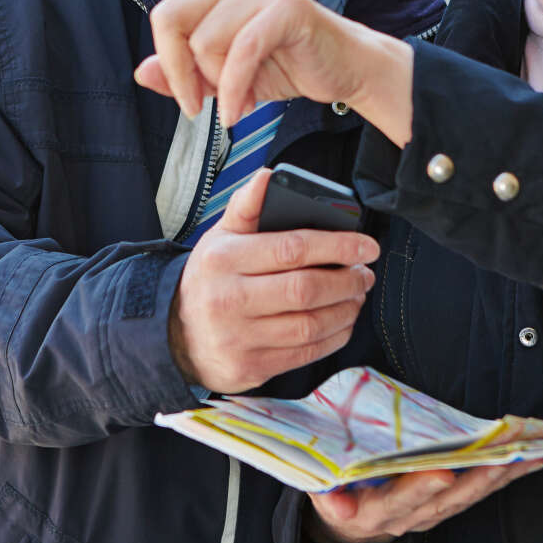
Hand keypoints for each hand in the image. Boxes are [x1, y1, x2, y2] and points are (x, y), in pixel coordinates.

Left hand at [98, 0, 413, 137]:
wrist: (341, 70)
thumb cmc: (281, 65)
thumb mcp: (222, 79)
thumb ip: (182, 76)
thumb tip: (142, 72)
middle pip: (168, 17)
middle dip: (177, 71)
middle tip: (197, 105)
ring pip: (203, 44)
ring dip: (216, 86)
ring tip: (239, 98)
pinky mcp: (283, 7)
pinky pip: (238, 55)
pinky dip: (235, 91)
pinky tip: (240, 112)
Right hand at [170, 170, 379, 392]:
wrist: (176, 334)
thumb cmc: (210, 278)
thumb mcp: (219, 237)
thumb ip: (247, 206)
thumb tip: (269, 176)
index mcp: (223, 259)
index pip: (291, 248)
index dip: (337, 246)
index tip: (366, 246)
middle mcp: (228, 299)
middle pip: (305, 289)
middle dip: (346, 280)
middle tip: (364, 273)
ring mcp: (238, 337)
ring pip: (310, 324)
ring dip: (345, 309)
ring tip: (356, 295)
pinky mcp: (250, 367)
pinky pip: (305, 353)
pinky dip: (334, 337)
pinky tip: (342, 322)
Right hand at [306, 454, 542, 542]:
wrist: (352, 522)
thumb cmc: (339, 495)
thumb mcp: (323, 493)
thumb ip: (329, 497)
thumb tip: (337, 506)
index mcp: (377, 510)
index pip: (400, 499)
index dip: (420, 487)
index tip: (441, 472)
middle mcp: (410, 515)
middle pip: (447, 499)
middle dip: (475, 477)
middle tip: (499, 457)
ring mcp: (431, 511)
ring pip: (470, 495)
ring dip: (498, 475)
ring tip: (523, 455)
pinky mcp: (446, 504)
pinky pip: (478, 491)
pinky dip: (503, 476)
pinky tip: (526, 462)